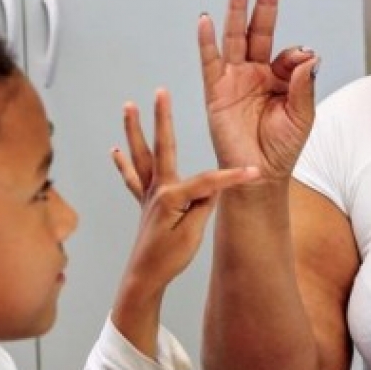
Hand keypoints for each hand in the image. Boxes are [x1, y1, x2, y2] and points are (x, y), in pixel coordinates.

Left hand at [111, 88, 259, 286]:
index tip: (256, 172)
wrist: (144, 277)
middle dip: (162, 117)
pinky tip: (114, 151)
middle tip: (161, 92)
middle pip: (161, 146)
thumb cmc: (170, 258)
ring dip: (133, 129)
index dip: (233, 177)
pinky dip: (123, 164)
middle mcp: (157, 190)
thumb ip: (203, 205)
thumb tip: (214, 185)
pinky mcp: (144, 203)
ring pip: (140, 155)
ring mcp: (148, 195)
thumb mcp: (194, 233)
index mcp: (171, 196)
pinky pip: (132, 178)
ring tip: (129, 106)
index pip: (208, 181)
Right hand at [199, 0, 319, 180]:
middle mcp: (256, 74)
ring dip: (236, 12)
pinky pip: (210, 62)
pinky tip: (207, 20)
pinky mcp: (216, 91)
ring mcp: (235, 80)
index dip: (294, 55)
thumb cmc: (282, 149)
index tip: (300, 59)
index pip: (287, 54)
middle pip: (259, 31)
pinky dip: (207, 41)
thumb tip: (309, 53)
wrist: (258, 175)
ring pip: (235, 38)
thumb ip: (304, 85)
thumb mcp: (302, 116)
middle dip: (263, 5)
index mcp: (280, 79)